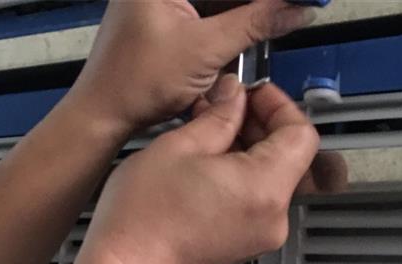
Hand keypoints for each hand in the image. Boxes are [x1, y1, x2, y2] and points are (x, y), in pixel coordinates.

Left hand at [69, 0, 314, 130]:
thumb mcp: (204, 50)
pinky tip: (259, 22)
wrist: (104, 114)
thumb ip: (254, 23)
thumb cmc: (134, 82)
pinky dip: (233, 18)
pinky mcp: (167, 16)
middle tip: (297, 6)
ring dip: (250, 7)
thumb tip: (295, 9)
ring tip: (286, 12)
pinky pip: (210, 9)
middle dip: (261, 1)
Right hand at [79, 75, 318, 263]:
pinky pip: (256, 200)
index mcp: (265, 188)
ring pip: (272, 178)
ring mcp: (260, 235)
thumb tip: (234, 98)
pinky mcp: (244, 244)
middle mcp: (272, 217)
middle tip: (225, 108)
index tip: (254, 94)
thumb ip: (219, 116)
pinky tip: (208, 163)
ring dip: (247, 149)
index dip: (278, 105)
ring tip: (208, 134)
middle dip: (260, 125)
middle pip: (289, 157)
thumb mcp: (179, 146)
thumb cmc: (143, 219)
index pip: (302, 134)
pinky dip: (240, 176)